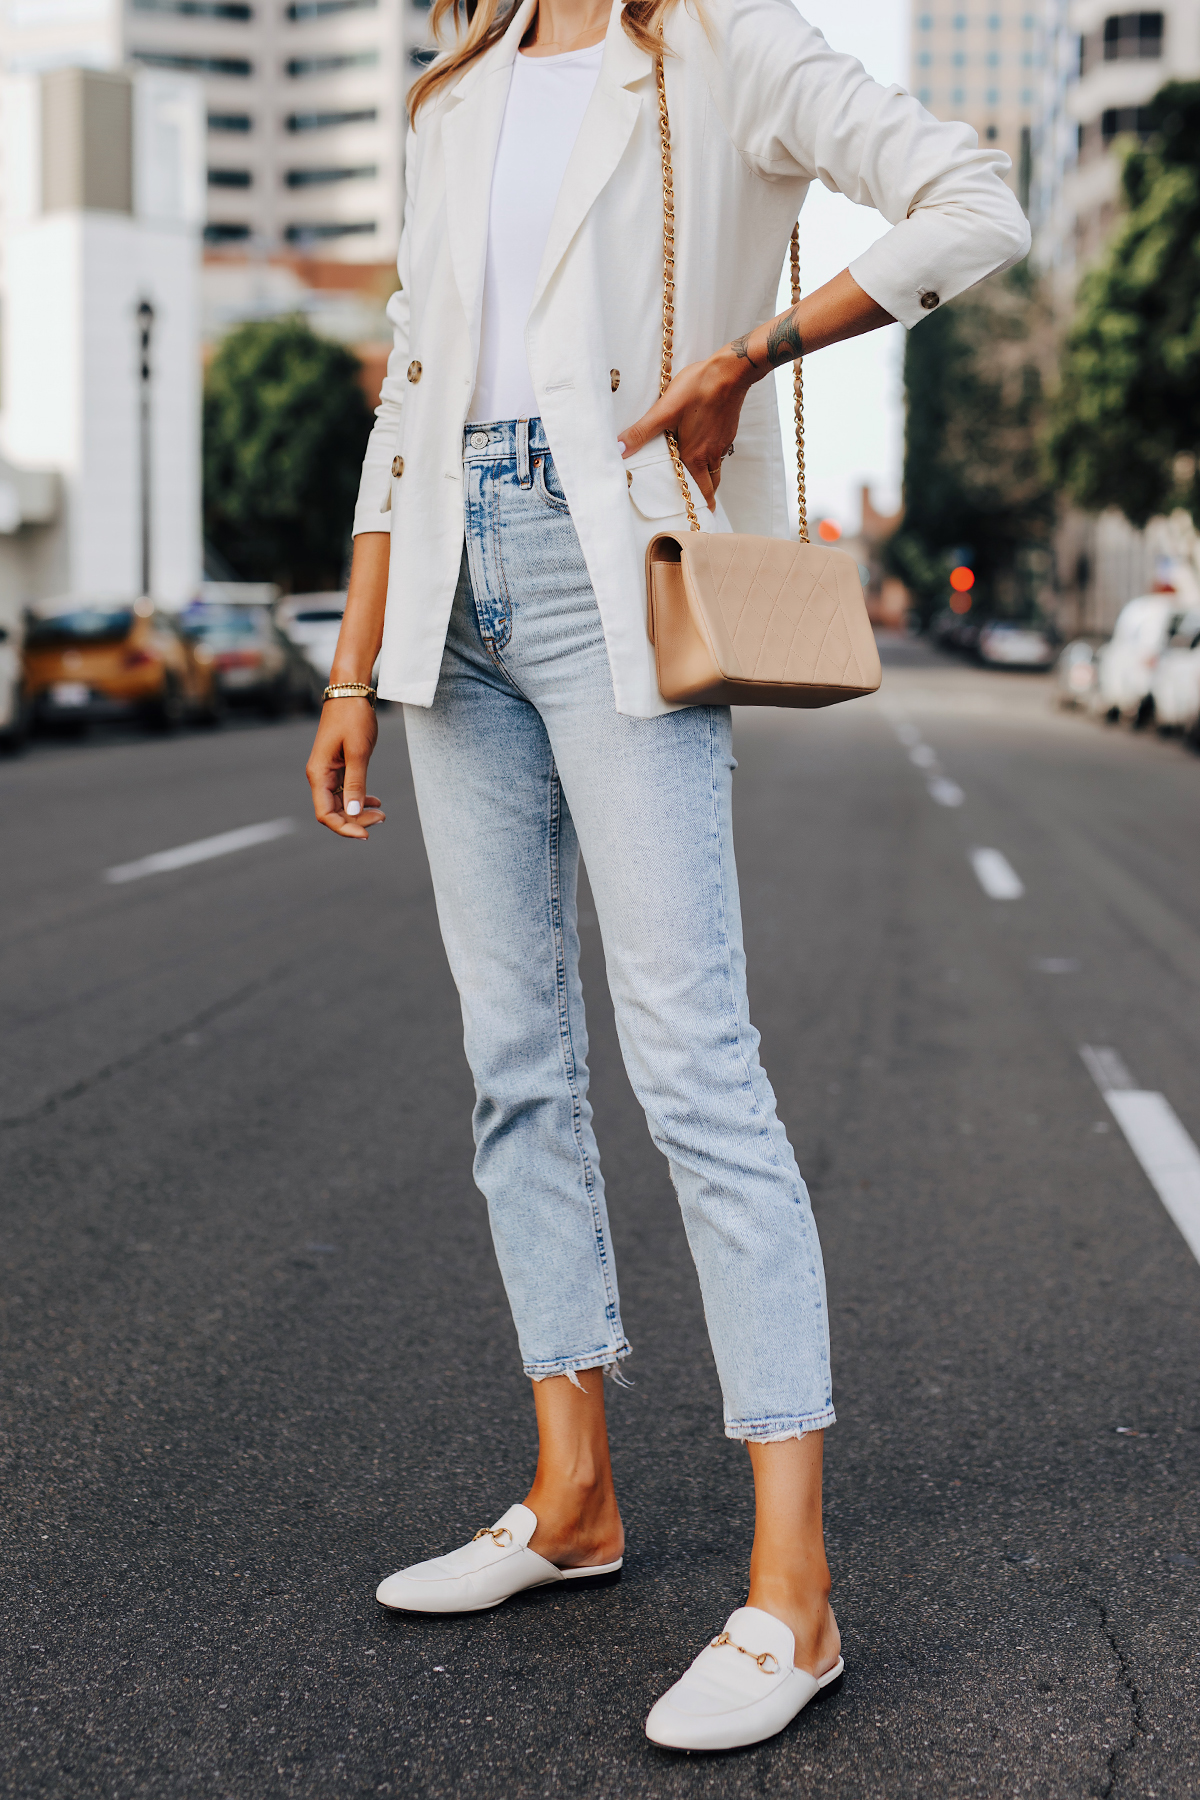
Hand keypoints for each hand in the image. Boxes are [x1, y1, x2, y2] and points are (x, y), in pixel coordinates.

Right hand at [305, 698, 385, 839]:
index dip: (345, 828)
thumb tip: (355, 814)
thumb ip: (356, 784)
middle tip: (382, 818)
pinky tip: (375, 801)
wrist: (350, 692)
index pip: (325, 814)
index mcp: (319, 774)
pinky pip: (344, 791)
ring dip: (359, 811)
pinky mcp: (337, 766)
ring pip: (340, 803)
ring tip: (381, 813)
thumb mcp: (358, 752)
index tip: (367, 834)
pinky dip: (359, 799)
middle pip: (333, 812)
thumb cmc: (353, 717)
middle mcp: (319, 776)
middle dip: (356, 820)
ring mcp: (327, 772)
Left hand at [619, 348, 753, 511]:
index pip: (701, 492)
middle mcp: (711, 454)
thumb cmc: (698, 389)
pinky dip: (712, 456)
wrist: (730, 371)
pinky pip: (720, 451)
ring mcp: (723, 442)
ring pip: (716, 468)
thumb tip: (619, 449)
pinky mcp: (728, 429)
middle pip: (711, 485)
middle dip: (704, 496)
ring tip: (697, 478)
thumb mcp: (664, 410)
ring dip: (708, 476)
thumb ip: (641, 432)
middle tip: (698, 503)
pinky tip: (702, 446)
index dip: (699, 506)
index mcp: (696, 456)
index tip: (697, 516)